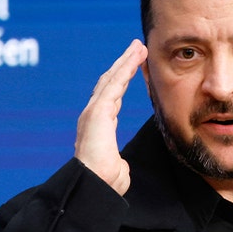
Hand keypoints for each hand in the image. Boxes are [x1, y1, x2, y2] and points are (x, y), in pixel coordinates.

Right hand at [74, 40, 147, 194]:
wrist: (94, 184)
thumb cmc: (105, 181)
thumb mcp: (116, 168)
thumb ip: (117, 161)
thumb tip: (120, 166)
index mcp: (99, 126)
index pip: (112, 97)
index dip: (122, 81)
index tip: (133, 69)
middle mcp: (94, 115)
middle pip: (110, 83)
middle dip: (123, 65)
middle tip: (137, 49)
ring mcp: (94, 111)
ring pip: (112, 79)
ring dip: (126, 61)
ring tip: (139, 47)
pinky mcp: (99, 110)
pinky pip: (114, 83)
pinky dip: (125, 68)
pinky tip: (135, 57)